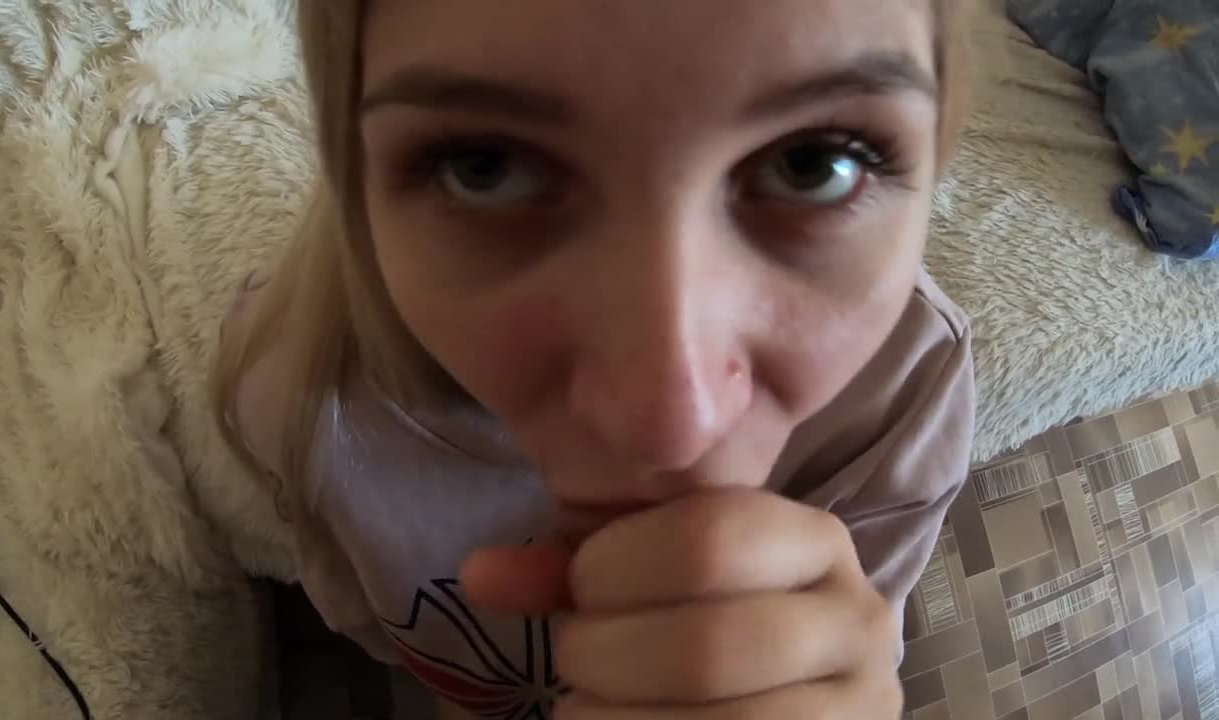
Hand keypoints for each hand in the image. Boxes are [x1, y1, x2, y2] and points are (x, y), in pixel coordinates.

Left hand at [461, 489, 902, 718]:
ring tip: (586, 714)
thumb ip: (577, 572)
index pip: (710, 537)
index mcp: (812, 540)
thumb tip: (478, 576)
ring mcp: (861, 707)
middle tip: (573, 668)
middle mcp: (856, 618)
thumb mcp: (657, 580)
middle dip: (608, 661)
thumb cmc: (710, 624)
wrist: (798, 697)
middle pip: (711, 645)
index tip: (580, 596)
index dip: (614, 570)